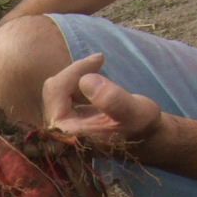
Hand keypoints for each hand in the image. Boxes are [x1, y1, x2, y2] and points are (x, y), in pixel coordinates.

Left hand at [41, 53, 161, 151]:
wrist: (143, 138)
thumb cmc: (139, 126)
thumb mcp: (135, 112)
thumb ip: (113, 100)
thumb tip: (86, 81)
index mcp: (67, 134)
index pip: (57, 92)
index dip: (76, 71)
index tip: (99, 59)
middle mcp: (58, 132)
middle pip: (53, 90)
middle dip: (76, 73)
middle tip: (99, 61)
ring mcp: (60, 127)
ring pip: (57, 90)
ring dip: (77, 77)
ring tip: (99, 70)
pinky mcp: (65, 121)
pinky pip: (61, 94)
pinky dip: (77, 83)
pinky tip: (95, 81)